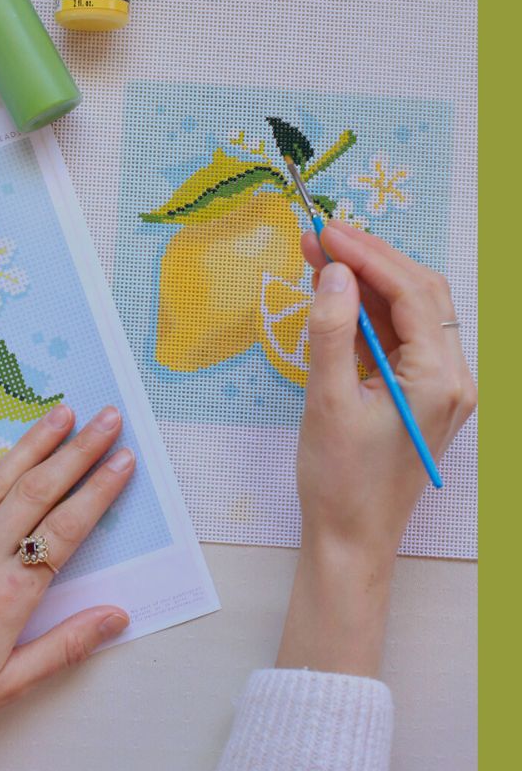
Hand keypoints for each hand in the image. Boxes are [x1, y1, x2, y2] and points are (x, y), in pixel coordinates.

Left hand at [0, 404, 133, 770]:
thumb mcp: (7, 687)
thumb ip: (65, 647)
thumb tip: (117, 617)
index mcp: (7, 597)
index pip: (66, 530)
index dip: (99, 492)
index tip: (124, 460)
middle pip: (37, 493)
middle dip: (78, 452)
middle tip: (108, 419)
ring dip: (31, 444)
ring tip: (62, 413)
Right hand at [277, 221, 475, 675]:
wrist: (350, 540)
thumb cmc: (340, 480)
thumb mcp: (327, 401)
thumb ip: (331, 331)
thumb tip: (334, 271)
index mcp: (440, 379)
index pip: (412, 293)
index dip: (369, 254)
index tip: (325, 230)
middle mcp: (451, 378)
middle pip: (419, 294)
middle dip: (370, 260)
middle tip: (319, 236)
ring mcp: (438, 387)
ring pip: (409, 313)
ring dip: (367, 283)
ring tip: (318, 257)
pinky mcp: (418, 396)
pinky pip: (398, 340)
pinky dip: (367, 314)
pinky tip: (334, 297)